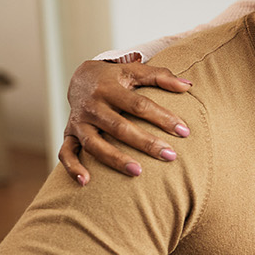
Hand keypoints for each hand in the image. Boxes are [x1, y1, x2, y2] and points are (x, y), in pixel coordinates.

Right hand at [58, 60, 192, 184]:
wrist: (80, 77)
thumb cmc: (115, 78)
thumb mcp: (135, 71)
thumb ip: (161, 76)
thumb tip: (188, 85)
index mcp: (109, 88)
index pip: (139, 105)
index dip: (162, 117)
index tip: (184, 131)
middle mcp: (92, 106)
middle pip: (119, 127)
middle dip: (145, 143)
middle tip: (170, 156)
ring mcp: (78, 122)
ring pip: (94, 144)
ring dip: (114, 159)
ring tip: (138, 172)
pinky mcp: (69, 133)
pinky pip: (66, 153)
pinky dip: (72, 168)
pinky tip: (86, 182)